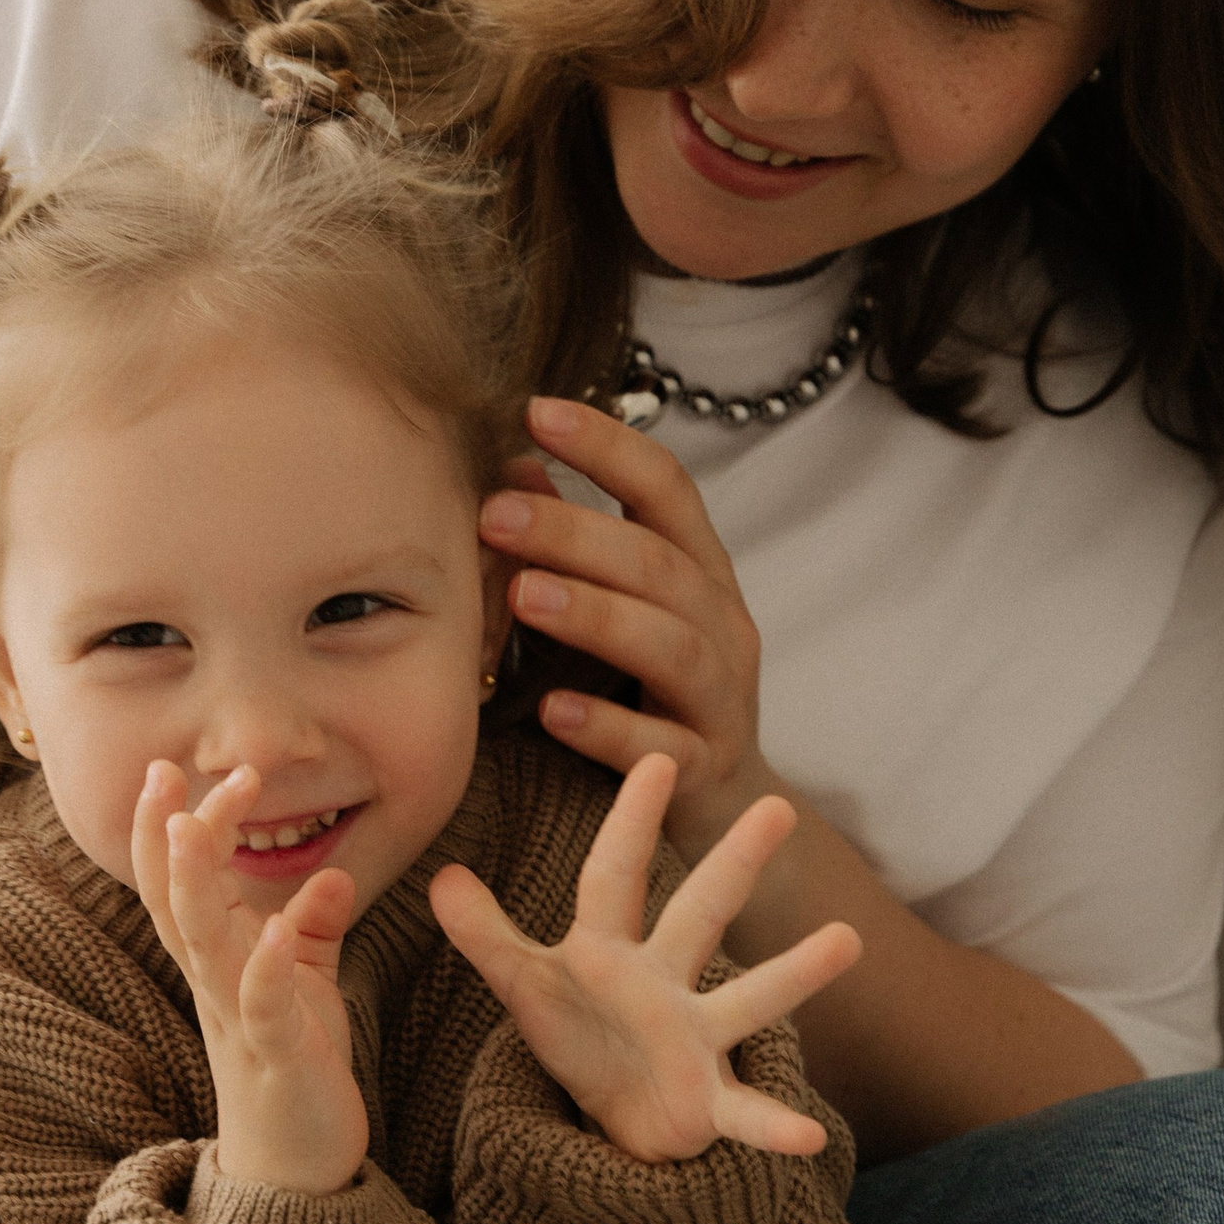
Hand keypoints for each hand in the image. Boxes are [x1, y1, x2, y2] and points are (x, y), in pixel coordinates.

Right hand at [131, 760, 368, 1193]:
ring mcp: (239, 1019)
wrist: (296, 1166)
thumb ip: (311, 929)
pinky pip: (263, 1007)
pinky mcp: (276, 1056)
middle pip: (177, 900)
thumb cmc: (296, 1065)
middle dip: (168, 836)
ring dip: (197, 885)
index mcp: (218, 960)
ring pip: (202, 944)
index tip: (188, 769)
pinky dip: (264, 967)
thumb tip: (332, 875)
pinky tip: (272, 928)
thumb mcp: (305, 984)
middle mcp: (214, 983)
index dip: (183, 823)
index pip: (186, 881)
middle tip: (164, 772)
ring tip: (196, 826)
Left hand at [429, 757, 860, 1159]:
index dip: (629, 823)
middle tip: (777, 807)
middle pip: (699, 915)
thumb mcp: (525, 987)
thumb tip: (440, 876)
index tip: (657, 761)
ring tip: (846, 939)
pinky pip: (746, 1112)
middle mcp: (664, 983)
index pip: (615, 876)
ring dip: (795, 972)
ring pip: (749, 1000)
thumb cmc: (580, 1035)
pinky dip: (776, 1126)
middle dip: (733, 864)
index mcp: (610, 950)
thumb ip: (487, 936)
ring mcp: (695, 1038)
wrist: (618, 1117)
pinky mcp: (709, 1102)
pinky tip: (808, 1138)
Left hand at [479, 398, 778, 869]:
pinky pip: (661, 748)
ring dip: (595, 616)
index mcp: (701, 573)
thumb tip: (511, 465)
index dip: (607, 445)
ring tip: (523, 595)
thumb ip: (577, 546)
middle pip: (659, 564)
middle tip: (494, 514)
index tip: (536, 410)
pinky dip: (608, 729)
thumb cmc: (657, 697)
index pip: (666, 488)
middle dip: (577, 532)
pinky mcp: (705, 772)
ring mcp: (721, 701)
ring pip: (670, 648)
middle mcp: (722, 626)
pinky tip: (553, 711)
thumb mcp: (626, 613)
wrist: (730, 814)